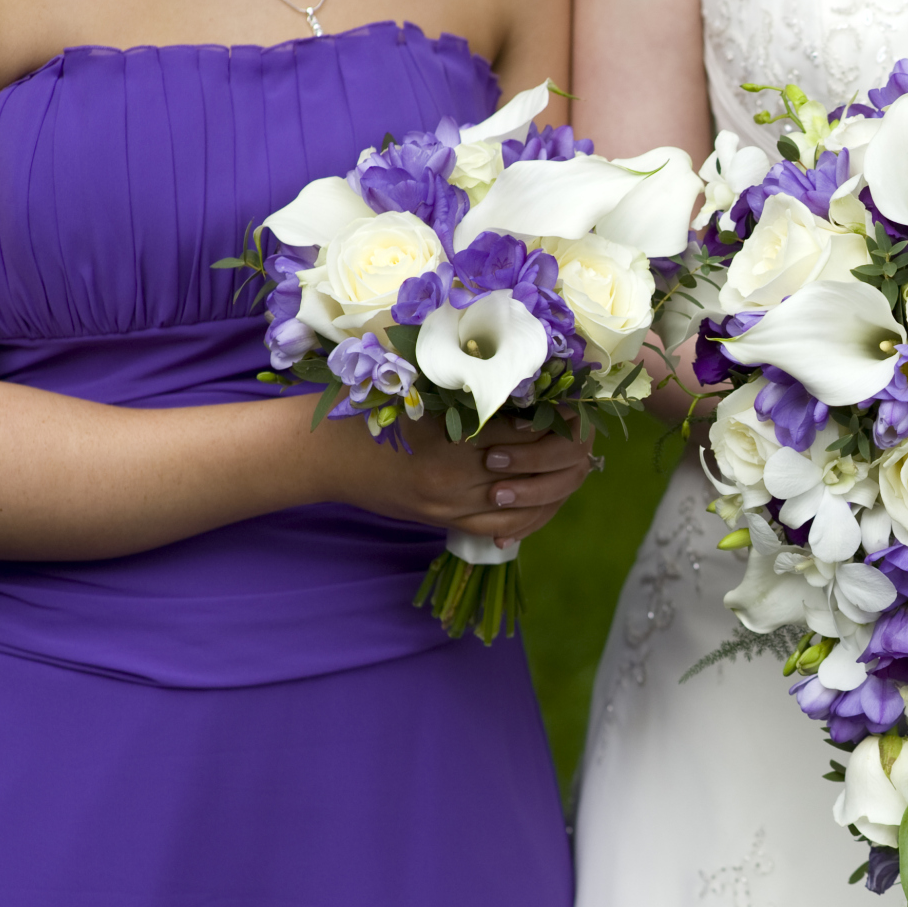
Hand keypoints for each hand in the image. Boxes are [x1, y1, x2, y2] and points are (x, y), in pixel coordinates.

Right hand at [315, 406, 597, 545]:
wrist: (327, 455)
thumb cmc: (373, 411)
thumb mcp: (421, 390)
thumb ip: (469, 390)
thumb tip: (525, 379)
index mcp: (452, 435)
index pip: (524, 430)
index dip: (554, 417)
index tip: (570, 404)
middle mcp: (456, 476)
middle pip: (532, 469)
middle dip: (562, 452)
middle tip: (580, 434)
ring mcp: (450, 504)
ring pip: (524, 503)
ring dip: (552, 485)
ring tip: (568, 464)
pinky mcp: (443, 521)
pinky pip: (501, 527)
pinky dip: (527, 516)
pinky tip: (541, 500)